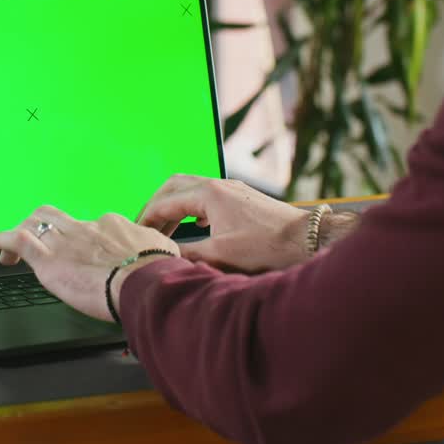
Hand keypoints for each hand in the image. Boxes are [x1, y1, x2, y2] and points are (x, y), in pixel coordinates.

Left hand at [0, 205, 179, 322]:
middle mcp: (86, 228)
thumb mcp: (163, 254)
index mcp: (112, 227)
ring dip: (19, 234)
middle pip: (55, 217)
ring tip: (9, 251)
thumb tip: (162, 256)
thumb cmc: (157, 276)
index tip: (77, 252)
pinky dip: (1, 240)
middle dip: (42, 226)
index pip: (89, 226)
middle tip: (38, 244)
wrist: (146, 285)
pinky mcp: (49, 259)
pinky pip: (17, 240)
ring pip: (34, 223)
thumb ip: (155, 252)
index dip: (78, 238)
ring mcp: (65, 242)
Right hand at [136, 175, 312, 272]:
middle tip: (145, 226)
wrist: (307, 239)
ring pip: (192, 190)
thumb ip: (188, 254)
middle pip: (175, 186)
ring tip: (165, 231)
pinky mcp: (243, 199)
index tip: (135, 232)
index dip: (147, 218)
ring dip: (175, 207)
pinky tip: (195, 227)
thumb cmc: (267, 246)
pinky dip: (192, 209)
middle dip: (156, 205)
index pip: (165, 201)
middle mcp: (219, 185)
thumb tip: (166, 258)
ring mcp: (233, 190)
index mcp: (209, 194)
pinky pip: (207, 196)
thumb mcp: (221, 255)